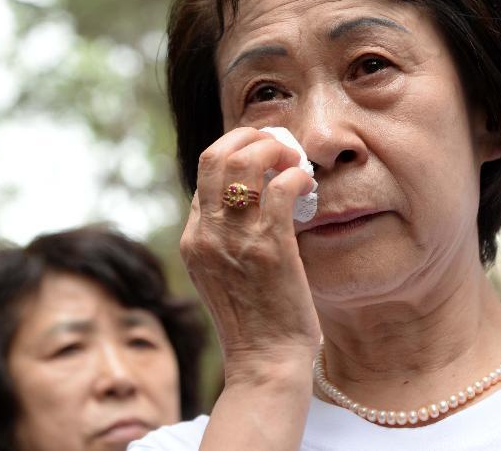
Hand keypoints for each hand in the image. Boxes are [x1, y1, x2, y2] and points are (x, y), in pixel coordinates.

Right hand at [181, 127, 320, 385]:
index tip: (262, 152)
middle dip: (249, 137)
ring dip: (274, 149)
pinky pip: (280, 188)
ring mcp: (235, 240)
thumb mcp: (222, 274)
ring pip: (244, 162)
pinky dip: (296, 175)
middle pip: (215, 156)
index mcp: (193, 239)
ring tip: (294, 158)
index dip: (234, 151)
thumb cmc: (254, 321)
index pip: (205, 173)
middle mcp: (206, 234)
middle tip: (277, 143)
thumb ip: (225, 238)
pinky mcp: (269, 248)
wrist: (264, 364)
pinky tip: (307, 183)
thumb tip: (251, 197)